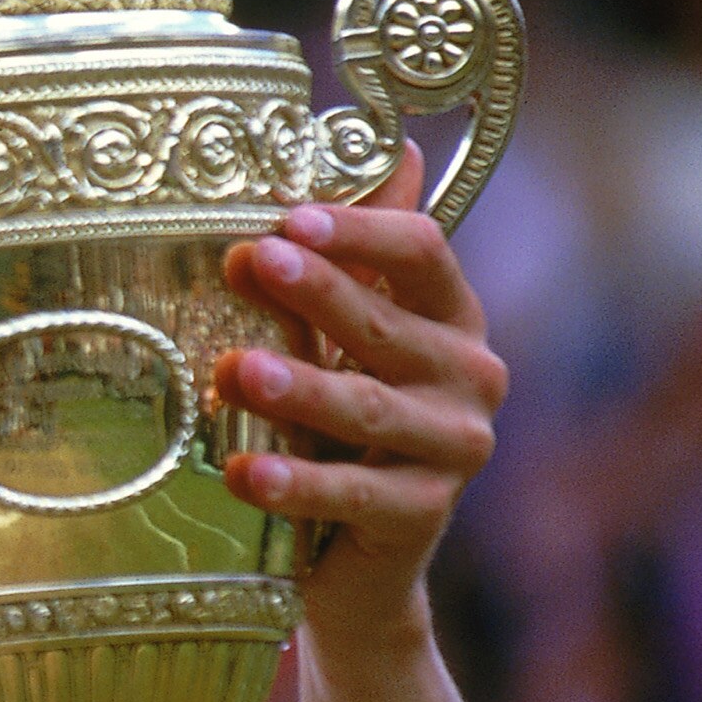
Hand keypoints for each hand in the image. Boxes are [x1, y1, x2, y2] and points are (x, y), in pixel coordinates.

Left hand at [214, 143, 509, 651]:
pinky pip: (354, 493)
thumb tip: (392, 141)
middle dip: (316, 291)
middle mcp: (467, 377)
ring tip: (233, 370)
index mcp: (449, 316)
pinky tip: (243, 471)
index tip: (290, 215)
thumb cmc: (336, 425)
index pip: (422, 251)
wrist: (349, 560)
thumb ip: (353, 255)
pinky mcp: (423, 516)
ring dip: (299, 386)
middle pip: (386, 323)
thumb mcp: (339, 335)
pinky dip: (296, 482)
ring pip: (368, 406)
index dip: (359, 230)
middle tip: (252, 260)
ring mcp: (453, 450)